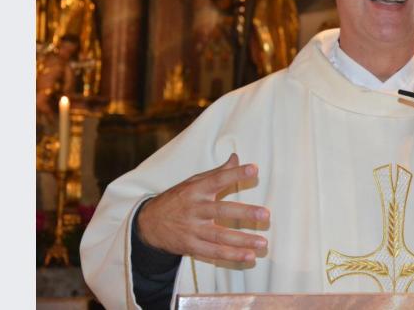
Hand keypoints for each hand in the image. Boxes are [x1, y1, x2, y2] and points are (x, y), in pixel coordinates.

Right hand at [137, 154, 269, 263]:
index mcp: (196, 190)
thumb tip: (236, 157)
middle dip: (244, 213)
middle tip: (265, 214)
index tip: (254, 169)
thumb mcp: (193, 182)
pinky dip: (231, 255)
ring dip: (242, 240)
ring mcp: (192, 229)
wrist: (148, 224)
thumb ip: (217, 173)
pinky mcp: (190, 246)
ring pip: (220, 235)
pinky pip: (213, 252)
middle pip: (221, 211)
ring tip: (262, 243)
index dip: (235, 174)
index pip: (218, 179)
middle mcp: (194, 209)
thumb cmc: (177, 199)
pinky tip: (248, 256)